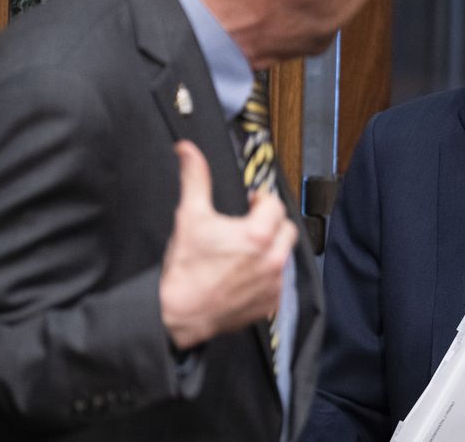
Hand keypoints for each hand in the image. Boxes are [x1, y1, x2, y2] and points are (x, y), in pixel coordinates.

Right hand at [159, 140, 296, 349]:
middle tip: (251, 224)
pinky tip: (246, 272)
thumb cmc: (185, 270)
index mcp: (258, 236)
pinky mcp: (269, 303)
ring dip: (271, 248)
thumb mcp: (189, 216)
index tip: (251, 203)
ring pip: (285, 255)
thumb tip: (188, 151)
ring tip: (246, 249)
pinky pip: (279, 281)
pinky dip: (267, 274)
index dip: (262, 200)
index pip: (275, 205)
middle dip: (271, 222)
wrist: (177, 313)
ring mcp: (273, 283)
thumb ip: (195, 179)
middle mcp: (272, 260)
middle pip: (287, 229)